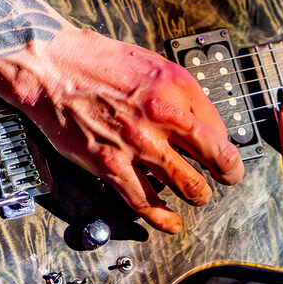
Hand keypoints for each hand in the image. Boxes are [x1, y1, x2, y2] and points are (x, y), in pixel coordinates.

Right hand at [16, 23, 244, 234]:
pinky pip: (146, 202)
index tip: (228, 154)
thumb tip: (200, 124)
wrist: (54, 67)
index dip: (228, 145)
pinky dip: (163, 217)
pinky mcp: (112, 165)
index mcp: (177, 88)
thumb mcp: (154, 65)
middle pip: (216, 159)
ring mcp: (139, 144)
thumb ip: (181, 95)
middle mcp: (163, 116)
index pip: (220, 128)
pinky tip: (170, 221)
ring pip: (188, 185)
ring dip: (198, 194)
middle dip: (227, 174)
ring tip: (197, 195)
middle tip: (226, 178)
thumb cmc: (99, 62)